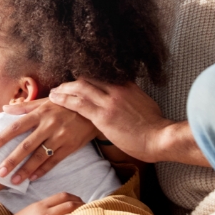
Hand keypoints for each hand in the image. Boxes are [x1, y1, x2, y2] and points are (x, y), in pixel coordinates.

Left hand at [0, 100, 97, 183]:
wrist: (92, 109)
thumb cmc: (65, 104)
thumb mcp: (46, 101)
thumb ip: (24, 107)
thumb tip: (4, 108)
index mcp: (41, 113)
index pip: (17, 126)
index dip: (3, 137)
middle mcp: (49, 126)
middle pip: (27, 145)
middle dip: (12, 160)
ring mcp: (61, 137)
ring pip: (40, 157)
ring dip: (26, 170)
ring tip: (14, 180)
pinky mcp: (70, 147)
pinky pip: (54, 161)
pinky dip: (43, 170)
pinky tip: (32, 178)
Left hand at [48, 79, 207, 166]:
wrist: (160, 138)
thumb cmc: (155, 127)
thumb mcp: (144, 104)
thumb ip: (132, 98)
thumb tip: (127, 99)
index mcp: (127, 85)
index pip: (100, 76)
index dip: (86, 79)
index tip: (76, 82)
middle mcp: (117, 89)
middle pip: (88, 79)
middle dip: (71, 82)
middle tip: (60, 86)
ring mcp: (110, 101)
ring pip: (80, 88)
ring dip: (64, 89)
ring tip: (53, 92)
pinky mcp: (103, 116)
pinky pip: (78, 104)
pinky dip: (64, 99)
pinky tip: (55, 99)